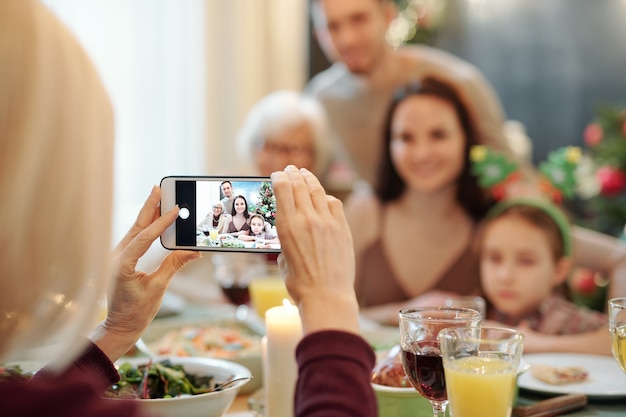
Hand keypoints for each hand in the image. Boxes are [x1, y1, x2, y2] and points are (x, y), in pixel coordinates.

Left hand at [90, 186, 200, 360]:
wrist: (120, 327)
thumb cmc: (136, 312)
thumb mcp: (158, 288)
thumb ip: (174, 265)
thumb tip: (194, 251)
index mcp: (121, 265)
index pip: (144, 238)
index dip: (161, 223)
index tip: (175, 209)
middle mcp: (115, 257)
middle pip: (136, 226)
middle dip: (149, 206)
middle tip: (160, 187)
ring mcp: (116, 257)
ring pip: (134, 230)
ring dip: (147, 213)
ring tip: (158, 196)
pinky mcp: (120, 259)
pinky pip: (134, 238)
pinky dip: (145, 226)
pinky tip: (153, 217)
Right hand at [272, 166, 358, 334]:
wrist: (327, 296)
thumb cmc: (300, 284)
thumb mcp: (282, 258)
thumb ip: (286, 238)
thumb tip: (291, 229)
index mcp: (287, 226)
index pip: (282, 188)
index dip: (279, 177)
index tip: (277, 175)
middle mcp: (307, 219)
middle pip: (299, 184)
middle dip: (293, 174)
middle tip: (291, 169)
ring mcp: (327, 222)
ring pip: (317, 190)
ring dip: (309, 179)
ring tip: (305, 174)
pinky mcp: (342, 228)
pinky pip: (334, 204)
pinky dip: (326, 197)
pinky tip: (323, 197)